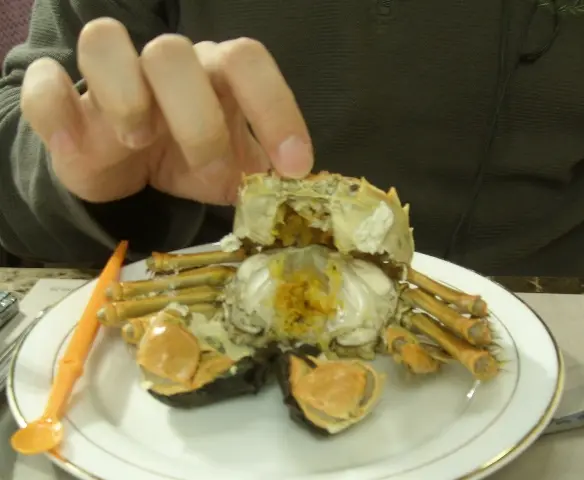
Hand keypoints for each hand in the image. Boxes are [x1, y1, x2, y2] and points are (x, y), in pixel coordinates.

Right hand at [20, 18, 313, 204]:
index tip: (294, 167)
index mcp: (213, 76)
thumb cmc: (187, 158)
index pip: (248, 61)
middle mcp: (165, 67)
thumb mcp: (232, 170)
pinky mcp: (65, 103)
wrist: (128, 168)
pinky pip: (45, 84)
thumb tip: (302, 190)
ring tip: (136, 141)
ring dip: (125, 96)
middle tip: (207, 166)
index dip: (276, 108)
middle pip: (172, 53)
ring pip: (104, 42)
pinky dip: (56, 110)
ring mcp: (110, 80)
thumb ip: (262, 173)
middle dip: (196, 118)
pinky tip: (78, 147)